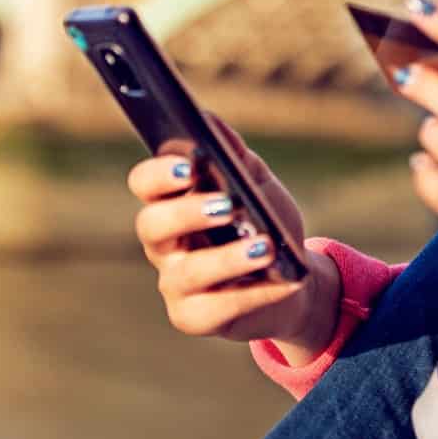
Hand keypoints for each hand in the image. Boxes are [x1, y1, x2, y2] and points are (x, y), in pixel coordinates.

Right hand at [126, 115, 338, 351]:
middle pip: (151, 225)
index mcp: (170, 203)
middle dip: (186, 213)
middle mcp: (163, 244)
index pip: (145, 183)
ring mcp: (174, 284)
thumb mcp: (257, 185)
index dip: (160, 174)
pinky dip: (249, 293)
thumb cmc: (264, 225)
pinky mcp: (193, 317)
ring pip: (184, 273)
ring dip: (226, 258)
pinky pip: (213, 309)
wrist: (292, 280)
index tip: (190, 165)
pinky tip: (279, 280)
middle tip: (227, 203)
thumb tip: (210, 121)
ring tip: (264, 246)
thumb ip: (234, 155)